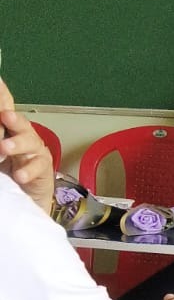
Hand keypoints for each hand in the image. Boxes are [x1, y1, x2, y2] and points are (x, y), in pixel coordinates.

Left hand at [0, 79, 55, 214]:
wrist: (26, 203)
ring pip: (29, 142)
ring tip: (5, 148)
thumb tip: (0, 131)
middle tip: (5, 116)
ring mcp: (34, 153)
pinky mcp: (43, 169)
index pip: (5, 110)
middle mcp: (22, 138)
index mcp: (7, 132)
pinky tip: (20, 175)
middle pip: (19, 124)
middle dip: (13, 119)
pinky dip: (28, 170)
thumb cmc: (8, 178)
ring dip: (18, 144)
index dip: (4, 96)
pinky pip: (38, 166)